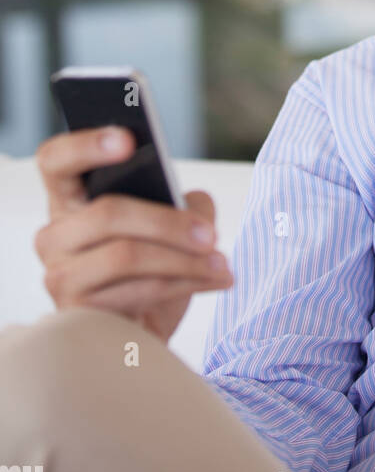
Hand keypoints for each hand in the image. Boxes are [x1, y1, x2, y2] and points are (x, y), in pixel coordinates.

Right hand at [33, 126, 233, 344]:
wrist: (145, 332)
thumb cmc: (153, 269)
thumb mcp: (170, 224)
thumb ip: (182, 202)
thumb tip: (193, 207)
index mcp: (71, 198)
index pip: (56, 161)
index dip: (86, 146)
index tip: (128, 139)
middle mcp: (55, 235)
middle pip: (107, 213)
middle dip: (168, 223)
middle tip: (211, 234)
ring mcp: (60, 276)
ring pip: (125, 255)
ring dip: (184, 260)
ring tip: (222, 262)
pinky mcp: (77, 314)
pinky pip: (135, 291)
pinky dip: (183, 284)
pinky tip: (214, 281)